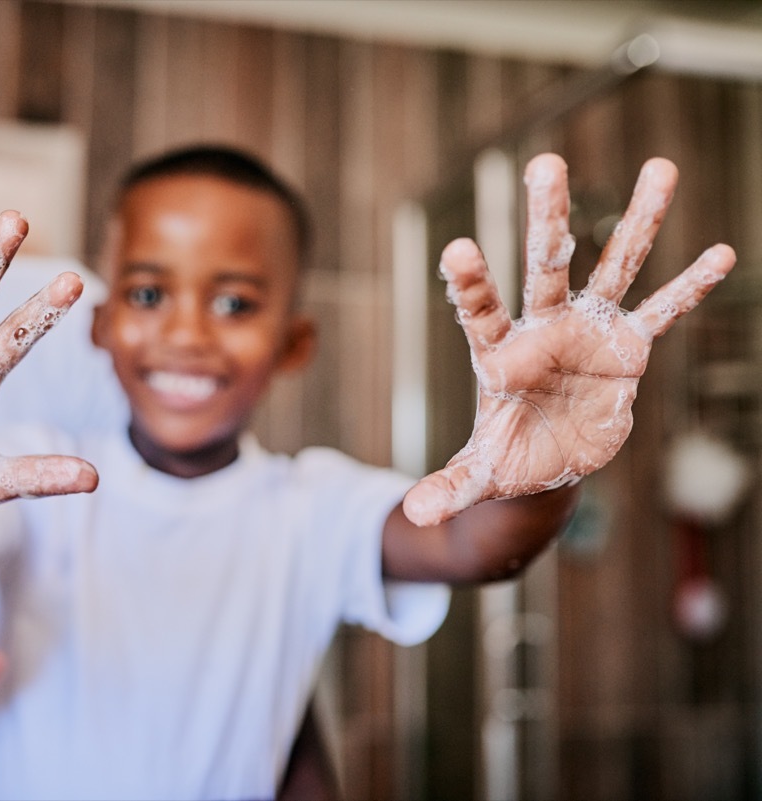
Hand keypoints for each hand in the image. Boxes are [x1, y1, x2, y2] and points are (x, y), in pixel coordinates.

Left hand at [403, 153, 734, 526]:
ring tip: (661, 167)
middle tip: (546, 161)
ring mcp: (589, 334)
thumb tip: (415, 516)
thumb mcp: (478, 476)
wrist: (545, 462)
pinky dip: (689, 289)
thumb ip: (451, 488)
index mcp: (499, 355)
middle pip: (546, 266)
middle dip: (548, 218)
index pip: (481, 312)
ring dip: (637, 222)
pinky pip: (662, 315)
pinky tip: (720, 253)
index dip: (472, 284)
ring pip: (614, 268)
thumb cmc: (505, 459)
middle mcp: (544, 331)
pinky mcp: (628, 353)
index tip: (458, 248)